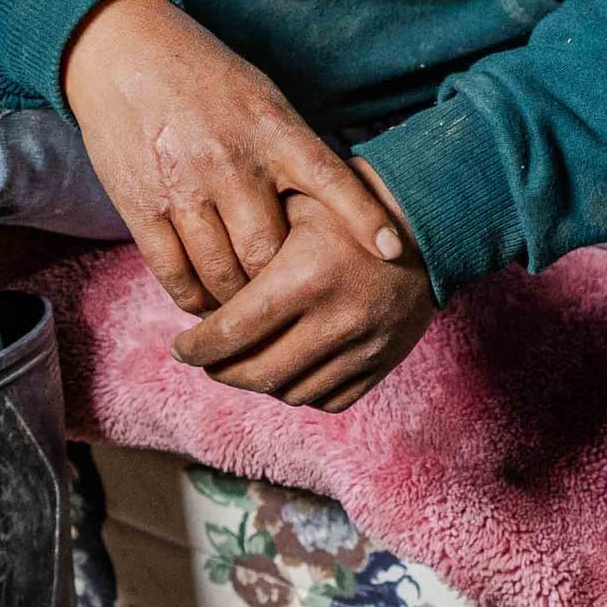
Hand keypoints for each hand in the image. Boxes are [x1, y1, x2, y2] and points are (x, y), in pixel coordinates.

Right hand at [61, 0, 407, 313]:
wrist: (121, 52)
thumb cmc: (203, 78)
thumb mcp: (262, 99)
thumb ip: (294, 152)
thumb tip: (337, 213)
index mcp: (270, 129)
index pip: (330, 178)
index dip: (365, 218)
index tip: (395, 251)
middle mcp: (230, 161)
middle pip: (270, 253)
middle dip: (283, 286)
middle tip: (292, 301)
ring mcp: (184, 187)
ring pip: (222, 275)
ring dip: (237, 303)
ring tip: (246, 310)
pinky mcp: (142, 208)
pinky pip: (175, 276)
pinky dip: (194, 300)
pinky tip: (205, 302)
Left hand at [171, 168, 437, 410]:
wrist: (426, 224)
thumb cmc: (346, 208)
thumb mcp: (295, 207)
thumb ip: (248, 244)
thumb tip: (197, 291)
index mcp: (305, 277)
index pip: (232, 332)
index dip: (197, 347)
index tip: (180, 347)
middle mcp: (335, 319)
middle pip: (257, 372)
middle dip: (221, 370)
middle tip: (206, 359)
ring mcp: (362, 346)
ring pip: (290, 391)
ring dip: (259, 382)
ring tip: (244, 362)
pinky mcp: (382, 363)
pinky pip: (329, 399)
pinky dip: (301, 390)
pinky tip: (288, 368)